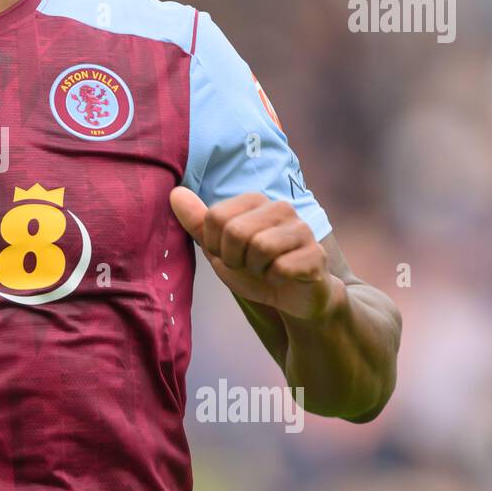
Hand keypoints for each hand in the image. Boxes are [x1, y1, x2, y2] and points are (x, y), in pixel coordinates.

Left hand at [169, 188, 342, 321]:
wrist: (293, 297)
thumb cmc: (254, 268)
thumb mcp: (219, 248)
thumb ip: (198, 222)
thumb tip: (175, 192)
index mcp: (255, 201)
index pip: (215, 217)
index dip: (215, 246)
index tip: (230, 254)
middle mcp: (281, 208)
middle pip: (235, 231)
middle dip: (235, 259)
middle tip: (248, 265)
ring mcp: (302, 230)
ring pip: (260, 247)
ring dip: (256, 270)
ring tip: (265, 270)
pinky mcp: (316, 254)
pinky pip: (282, 268)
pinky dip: (275, 280)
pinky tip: (283, 278)